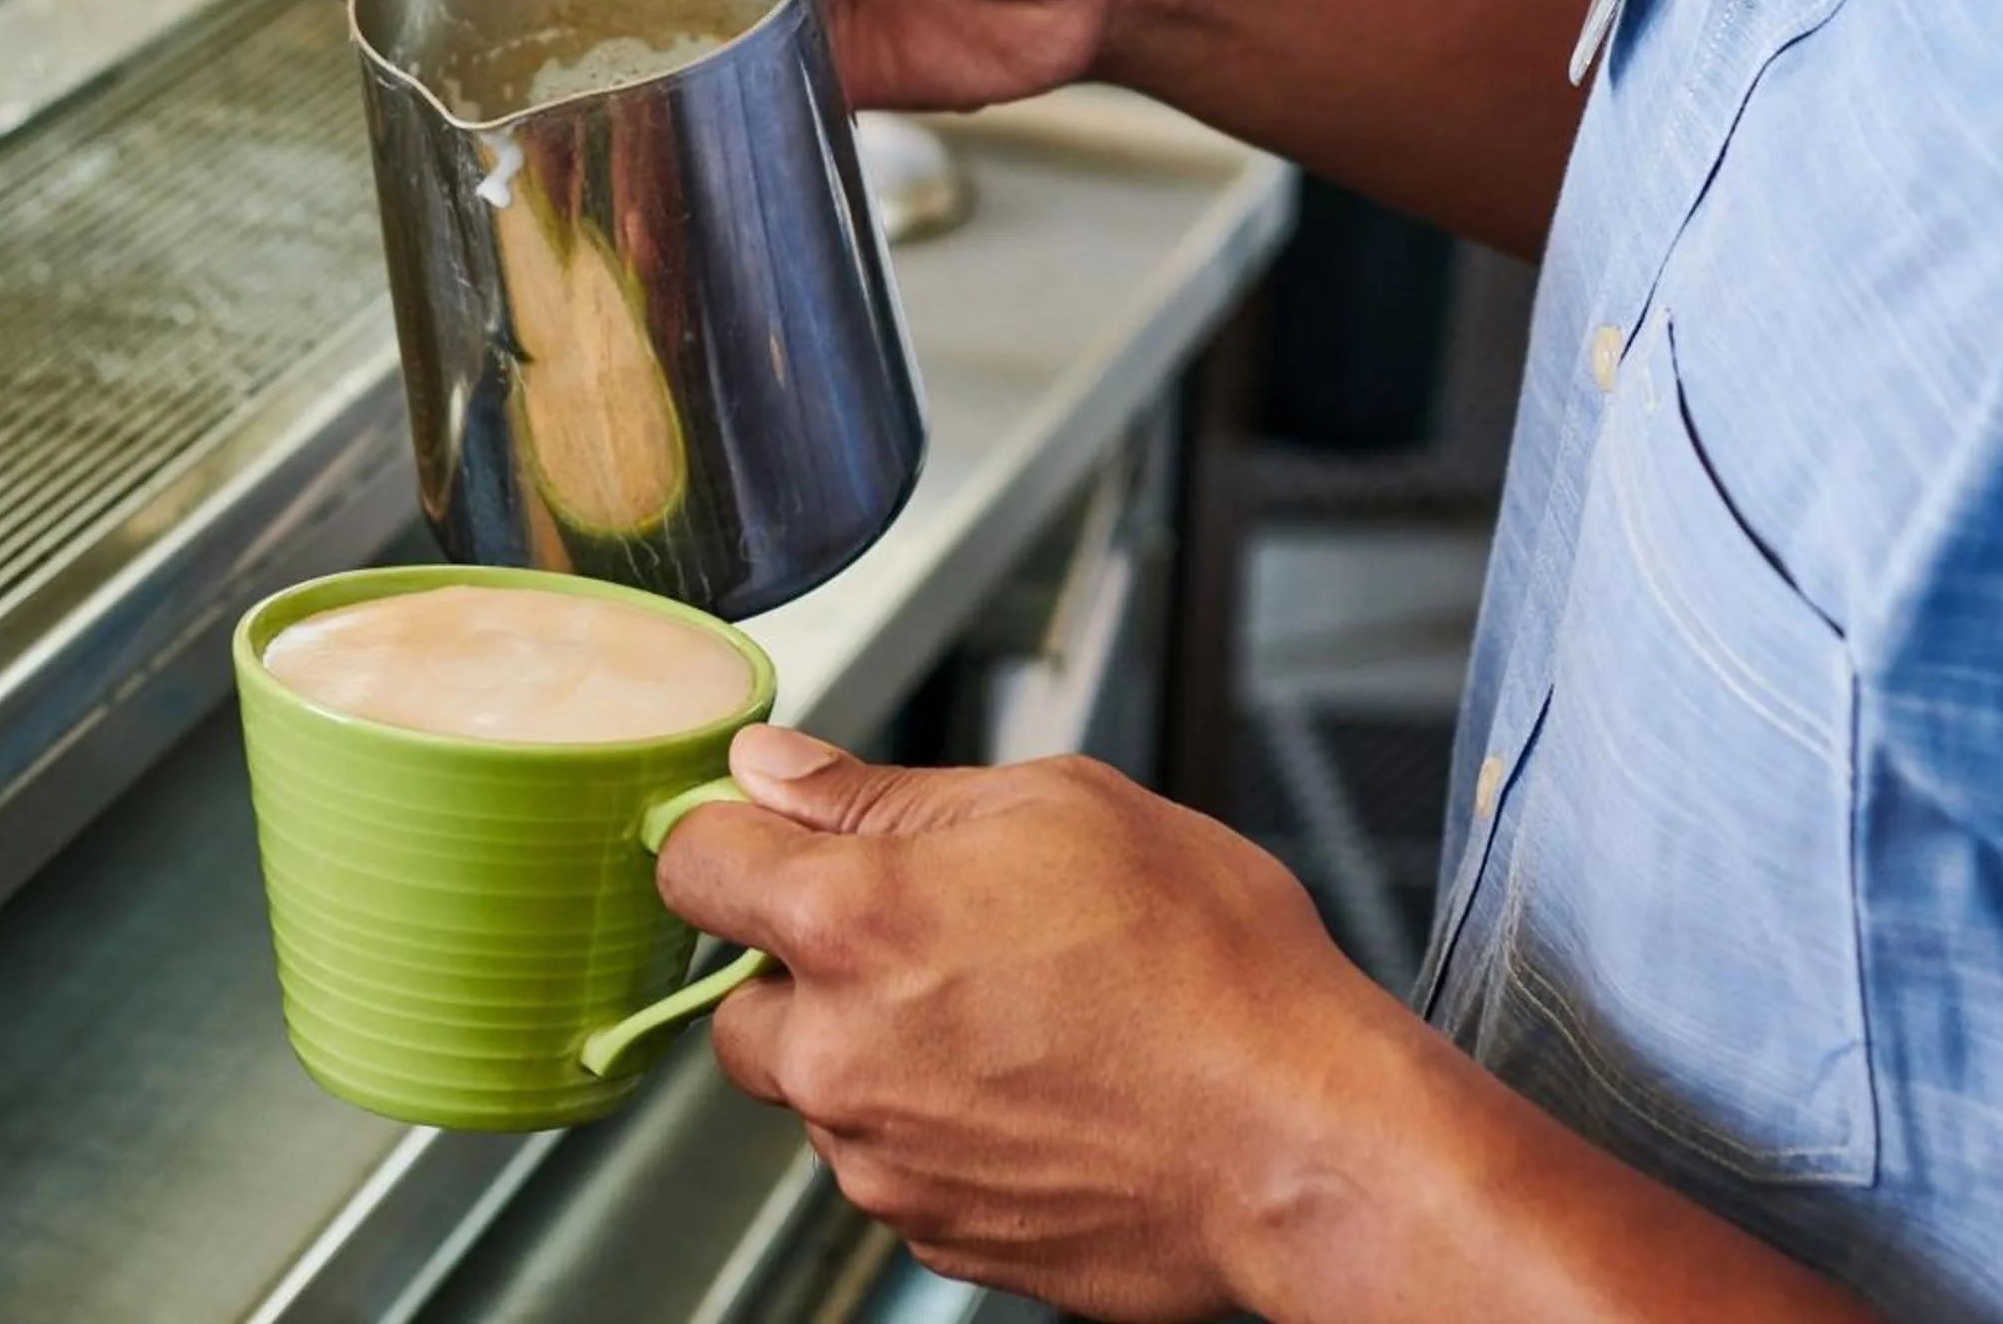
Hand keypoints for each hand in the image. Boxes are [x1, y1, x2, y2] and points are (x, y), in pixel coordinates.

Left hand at [658, 727, 1403, 1322]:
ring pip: (821, 1093)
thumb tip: (773, 768)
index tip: (768, 838)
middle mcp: (838, 1056)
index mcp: (852, 922)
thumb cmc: (1213, 968)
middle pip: (739, 1004)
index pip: (692, 866)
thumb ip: (882, 795)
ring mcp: (882, 1161)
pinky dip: (939, 1129)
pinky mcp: (936, 1234)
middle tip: (931, 938)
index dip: (730, 837)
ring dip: (878, 1053)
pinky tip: (1038, 1090)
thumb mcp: (1057, 808)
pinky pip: (894, 1165)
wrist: (1310, 1144)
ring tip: (1017, 1018)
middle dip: (803, 970)